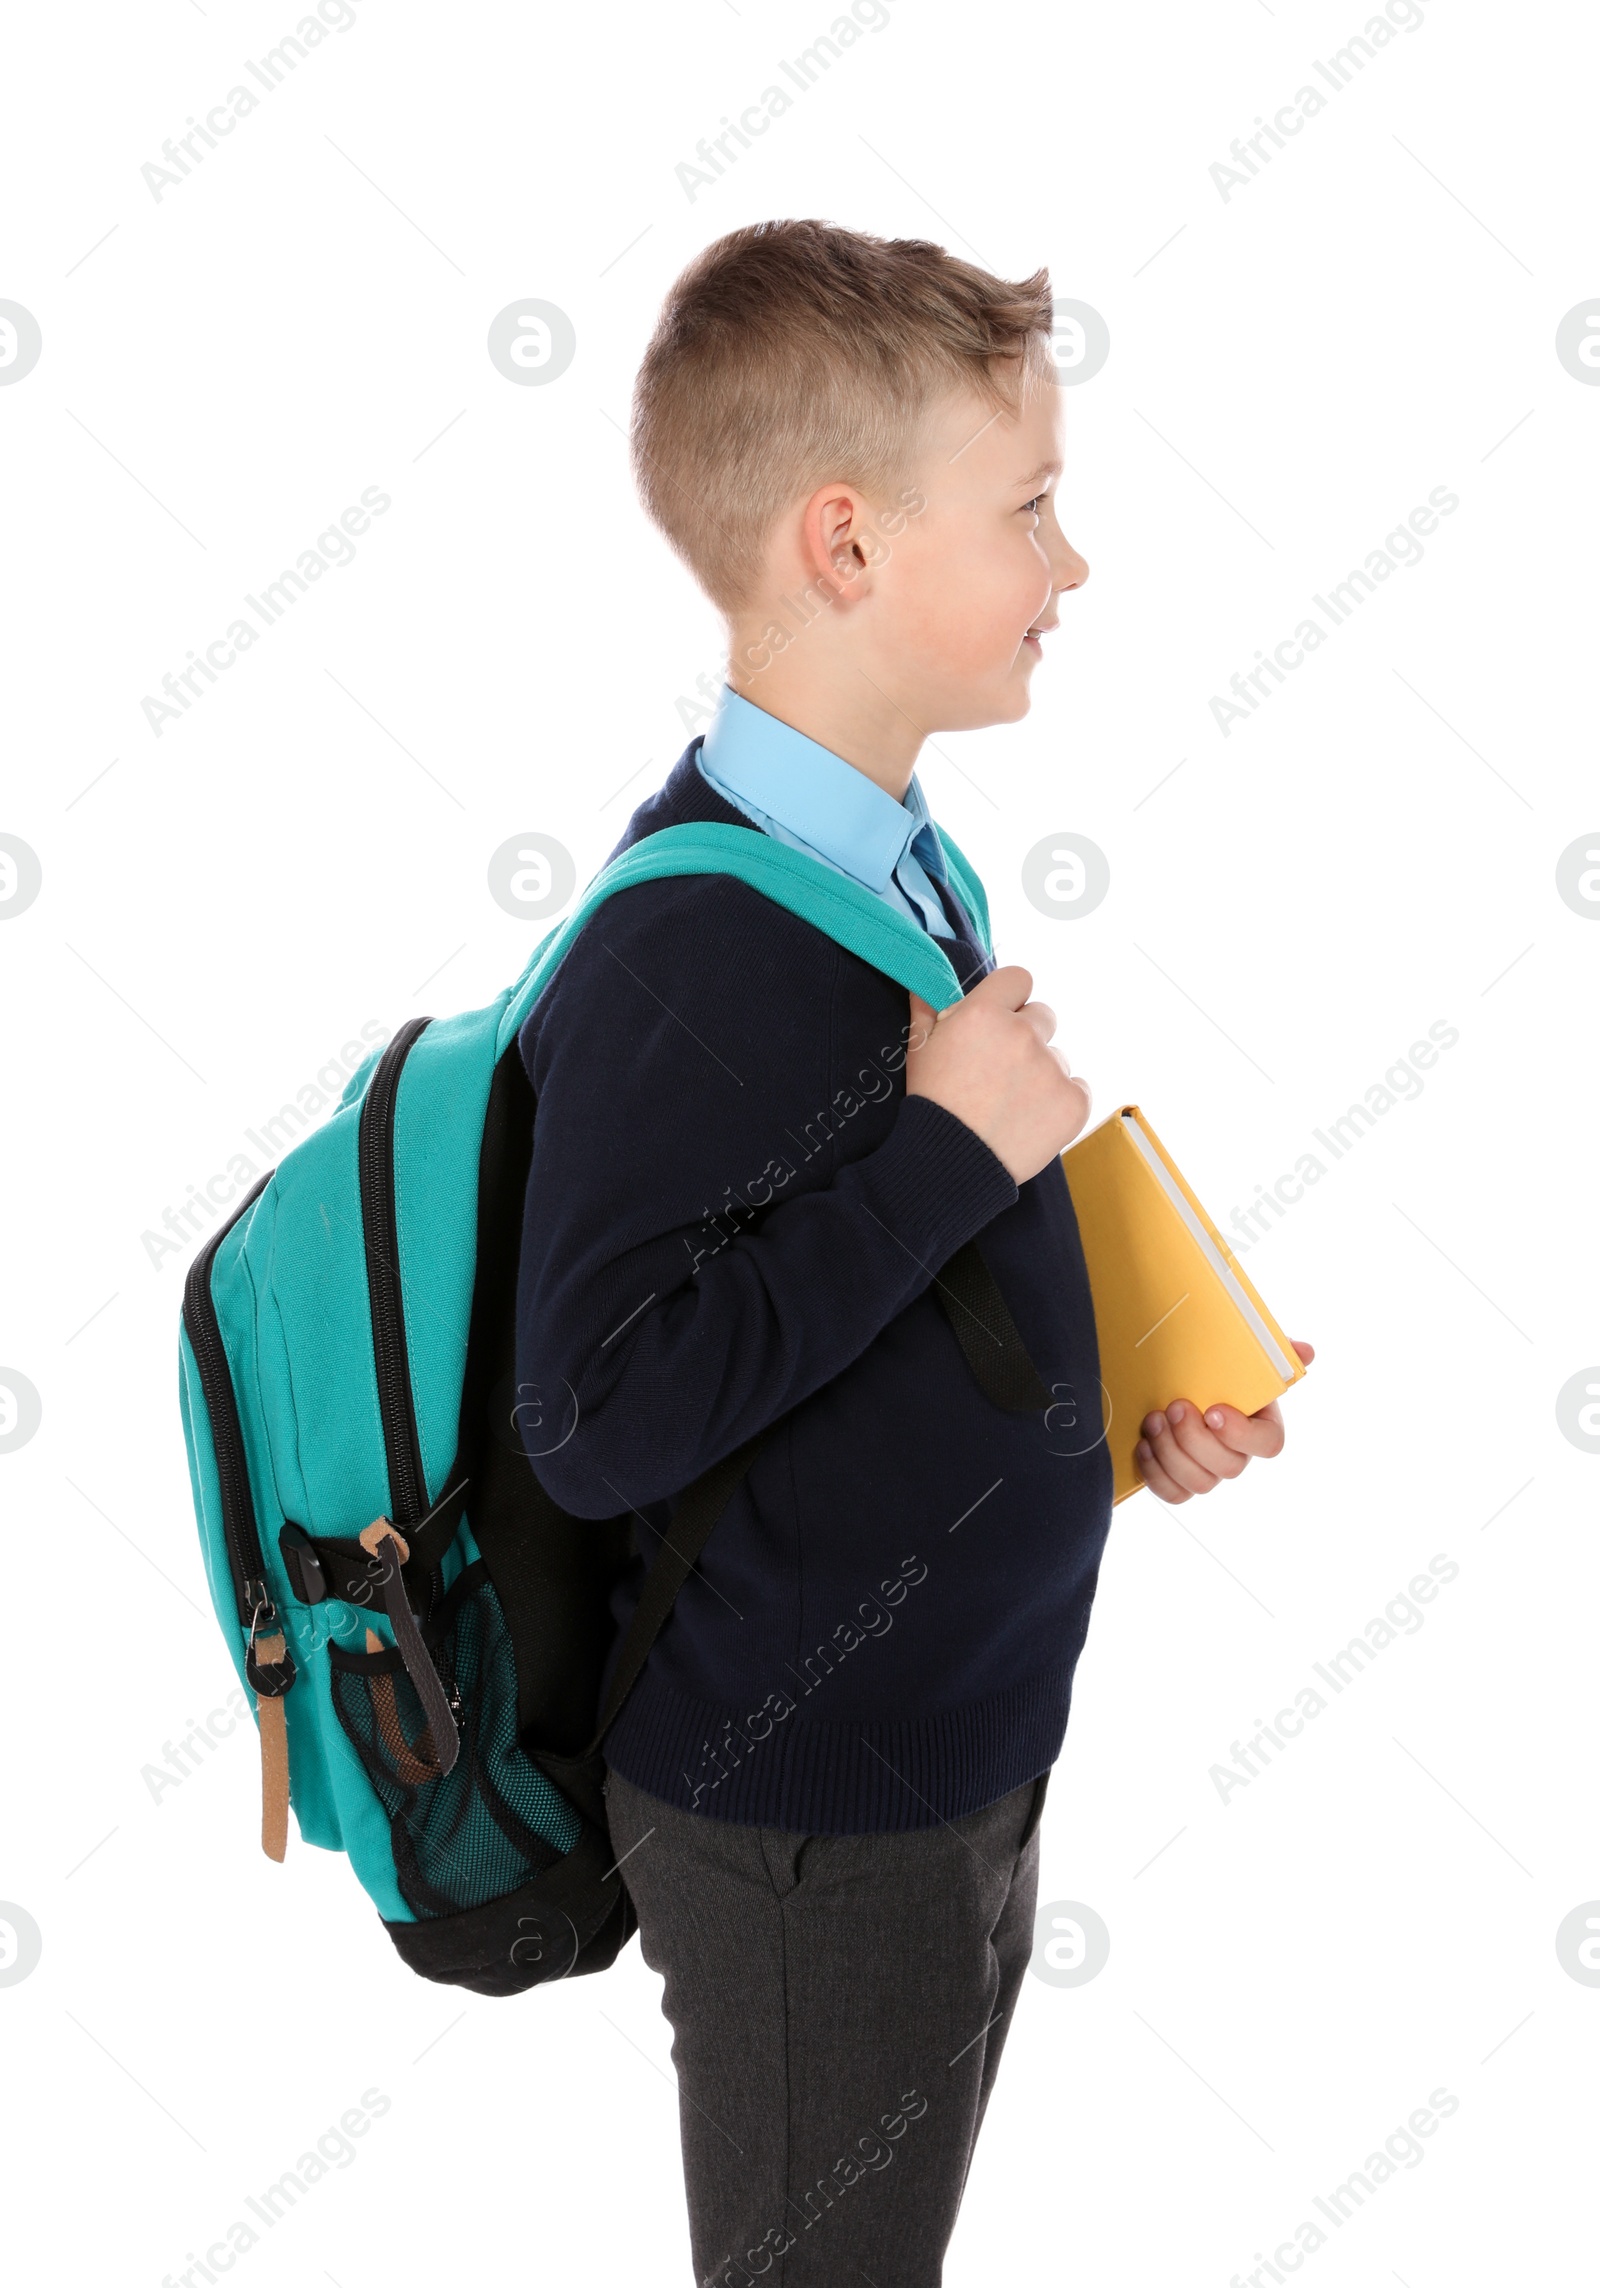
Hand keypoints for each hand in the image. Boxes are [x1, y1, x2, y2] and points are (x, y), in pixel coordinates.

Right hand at [905, 967, 1091, 1184]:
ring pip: (1057, 1057)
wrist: (951, 1165)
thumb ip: (926, 1010)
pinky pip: (1077, 1088)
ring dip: (1041, 1073)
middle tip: (1003, 1071)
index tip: (1002, 1019)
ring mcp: (1052, 1068)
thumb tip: (926, 984)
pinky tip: (1032, 1120)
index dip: (1010, 998)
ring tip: (1012, 1105)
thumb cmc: (931, 1106)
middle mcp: (1022, 1034)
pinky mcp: (1073, 1101)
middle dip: (1027, 1035)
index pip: (1019, 978)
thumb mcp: (919, 1051)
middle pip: (1043, 1015)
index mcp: (984, 1014)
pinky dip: (1060, 1102)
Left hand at [1135, 1341, 1314, 1504]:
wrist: (1172, 1379)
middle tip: (1173, 1407)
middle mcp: (1237, 1454)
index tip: (1214, 1411)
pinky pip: (1174, 1494)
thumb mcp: (1243, 1354)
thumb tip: (1305, 1351)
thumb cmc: (1213, 1369)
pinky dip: (1156, 1473)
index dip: (1241, 1434)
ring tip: (1154, 1420)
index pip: (1268, 1444)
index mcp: (1260, 1425)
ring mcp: (1209, 1471)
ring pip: (1200, 1484)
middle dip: (1195, 1439)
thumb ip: (1275, 1351)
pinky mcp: (1180, 1481)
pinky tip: (1144, 1444)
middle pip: (1229, 1468)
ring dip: (1172, 1453)